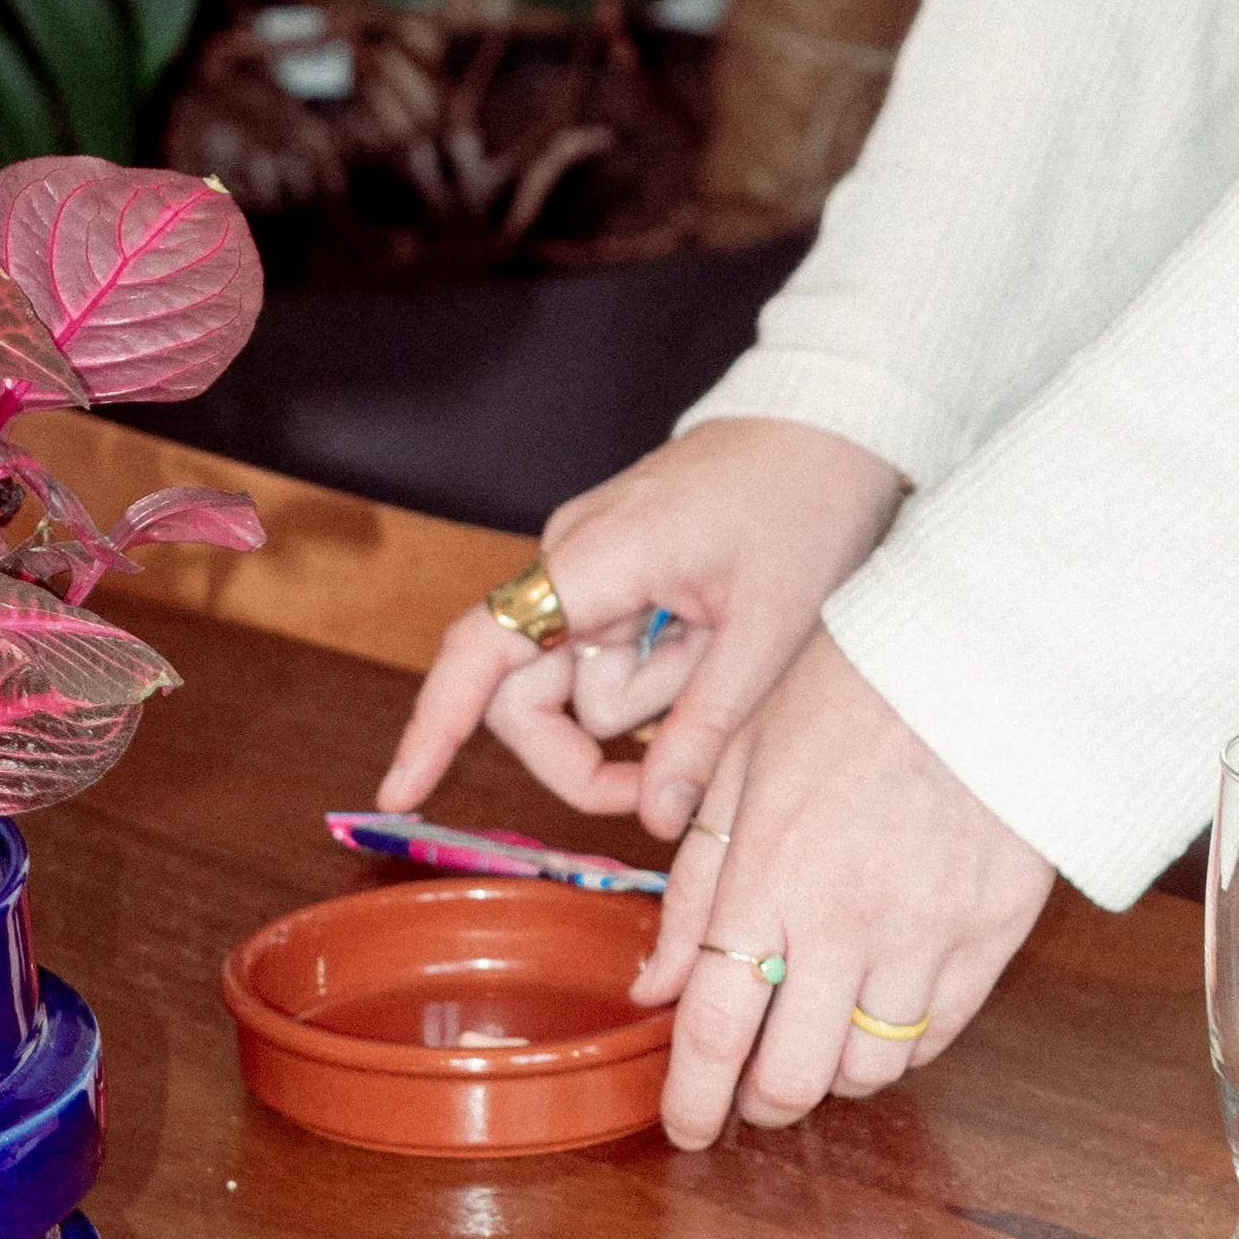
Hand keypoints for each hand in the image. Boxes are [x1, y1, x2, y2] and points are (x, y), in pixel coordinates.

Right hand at [373, 420, 908, 830]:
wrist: (837, 418)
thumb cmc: (808, 502)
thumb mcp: (771, 631)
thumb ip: (705, 728)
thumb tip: (658, 820)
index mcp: (593, 559)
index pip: (482, 652)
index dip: (435, 727)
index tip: (401, 795)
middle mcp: (568, 560)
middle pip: (530, 696)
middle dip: (594, 750)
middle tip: (671, 784)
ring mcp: (586, 566)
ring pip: (583, 684)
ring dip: (653, 697)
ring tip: (730, 644)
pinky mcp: (612, 574)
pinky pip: (609, 655)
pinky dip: (659, 672)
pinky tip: (713, 632)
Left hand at [638, 633, 1055, 1150]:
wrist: (983, 652)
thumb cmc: (849, 693)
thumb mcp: (741, 773)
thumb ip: (695, 888)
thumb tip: (653, 985)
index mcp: (767, 878)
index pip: (713, 1030)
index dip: (692, 1101)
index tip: (686, 1129)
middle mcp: (845, 921)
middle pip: (792, 1077)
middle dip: (760, 1103)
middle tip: (748, 1090)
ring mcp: (928, 932)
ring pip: (869, 1069)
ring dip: (831, 1074)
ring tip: (815, 1038)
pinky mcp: (994, 932)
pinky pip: (939, 1034)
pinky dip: (901, 1046)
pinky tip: (878, 1014)